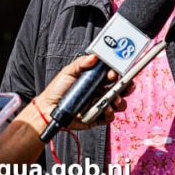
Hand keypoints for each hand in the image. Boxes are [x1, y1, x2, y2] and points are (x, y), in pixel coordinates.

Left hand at [0, 54, 131, 174]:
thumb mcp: (68, 72)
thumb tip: (94, 57)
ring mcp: (99, 104)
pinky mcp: (97, 118)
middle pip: (120, 88)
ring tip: (114, 99)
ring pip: (118, 103)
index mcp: (96, 79)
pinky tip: (105, 109)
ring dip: (120, 101)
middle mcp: (100, 91)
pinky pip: (109, 117)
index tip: (117, 72)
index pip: (113, 74)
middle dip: (126, 86)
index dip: (119, 72)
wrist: (48, 109)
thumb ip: (81, 63)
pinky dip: (110, 113)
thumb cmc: (57, 90)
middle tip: (125, 85)